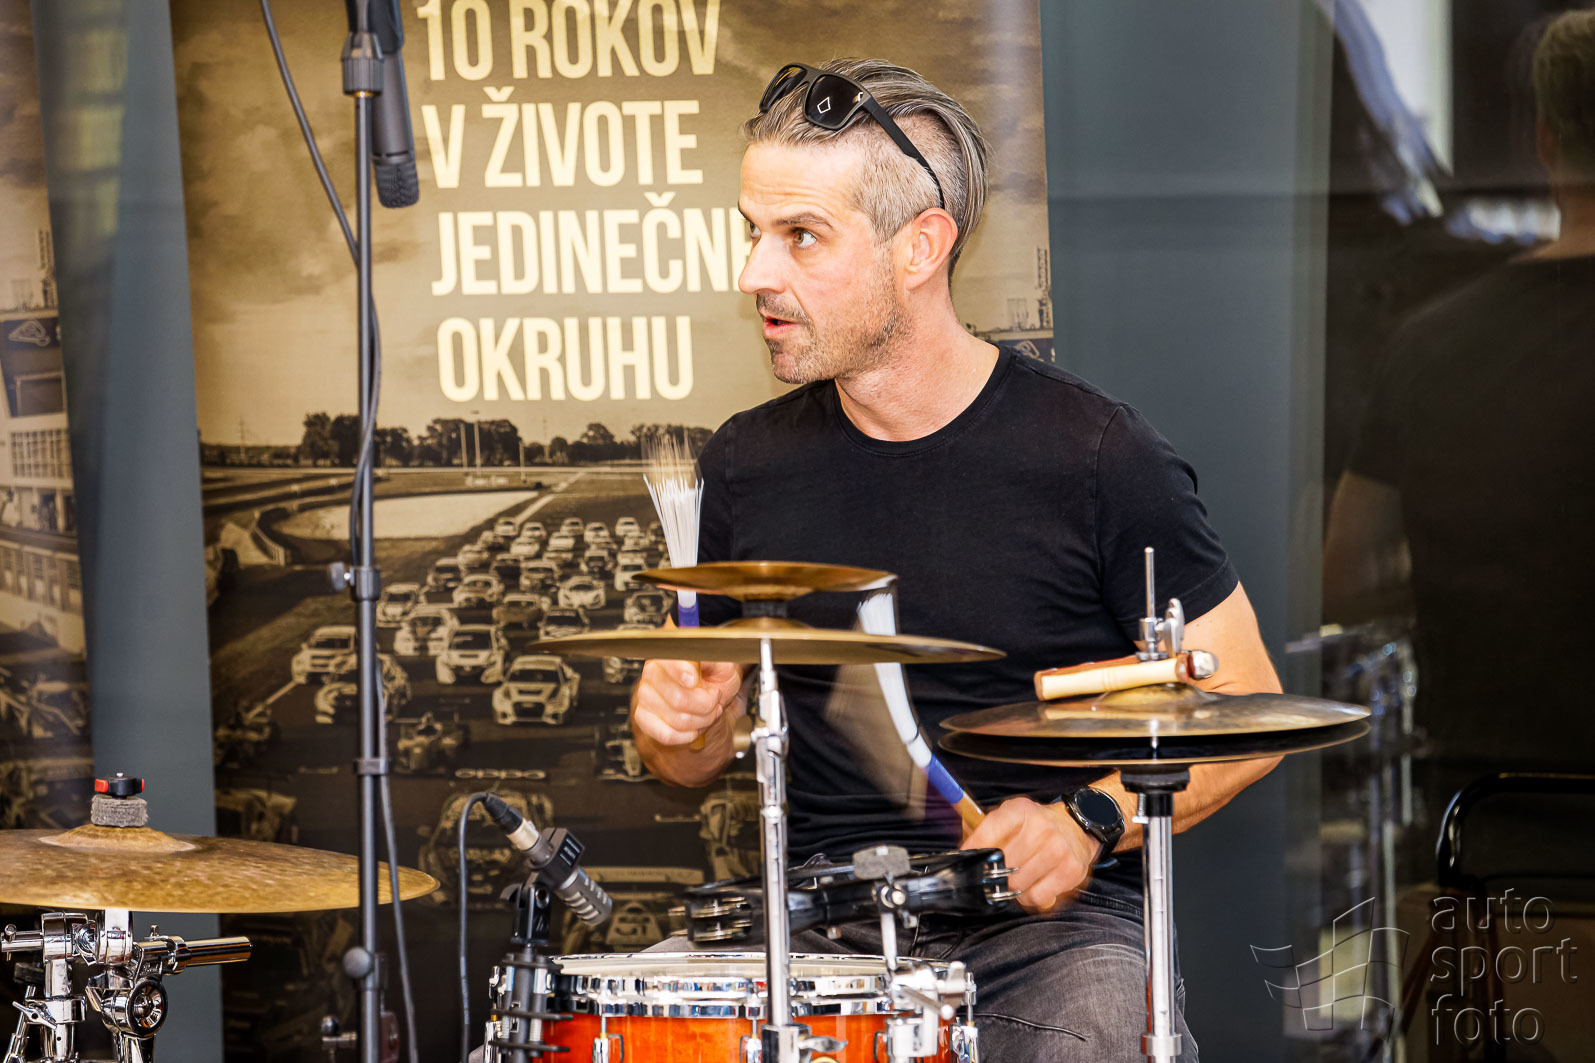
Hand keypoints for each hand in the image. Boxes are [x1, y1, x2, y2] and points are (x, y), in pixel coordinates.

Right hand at [630, 658, 744, 746]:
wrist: (708, 699)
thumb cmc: (714, 679)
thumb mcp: (722, 665)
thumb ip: (712, 658)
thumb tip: (698, 659)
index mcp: (670, 653)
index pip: (668, 661)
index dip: (681, 672)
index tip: (694, 681)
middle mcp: (652, 671)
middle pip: (678, 698)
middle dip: (706, 705)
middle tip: (714, 699)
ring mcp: (645, 695)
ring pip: (677, 719)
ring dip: (701, 721)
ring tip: (708, 712)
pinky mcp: (643, 717)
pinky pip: (666, 735)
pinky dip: (687, 735)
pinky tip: (695, 727)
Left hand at [962, 796, 1099, 912]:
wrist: (1076, 825)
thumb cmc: (1035, 825)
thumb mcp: (1009, 816)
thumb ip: (982, 830)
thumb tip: (961, 853)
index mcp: (1019, 810)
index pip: (986, 835)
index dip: (972, 852)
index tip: (966, 862)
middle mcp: (1040, 828)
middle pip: (1003, 865)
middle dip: (995, 875)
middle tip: (997, 874)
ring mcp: (1057, 849)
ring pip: (1019, 885)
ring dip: (1014, 888)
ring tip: (1019, 878)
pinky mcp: (1071, 870)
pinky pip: (1038, 897)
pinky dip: (1031, 898)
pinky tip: (1034, 884)